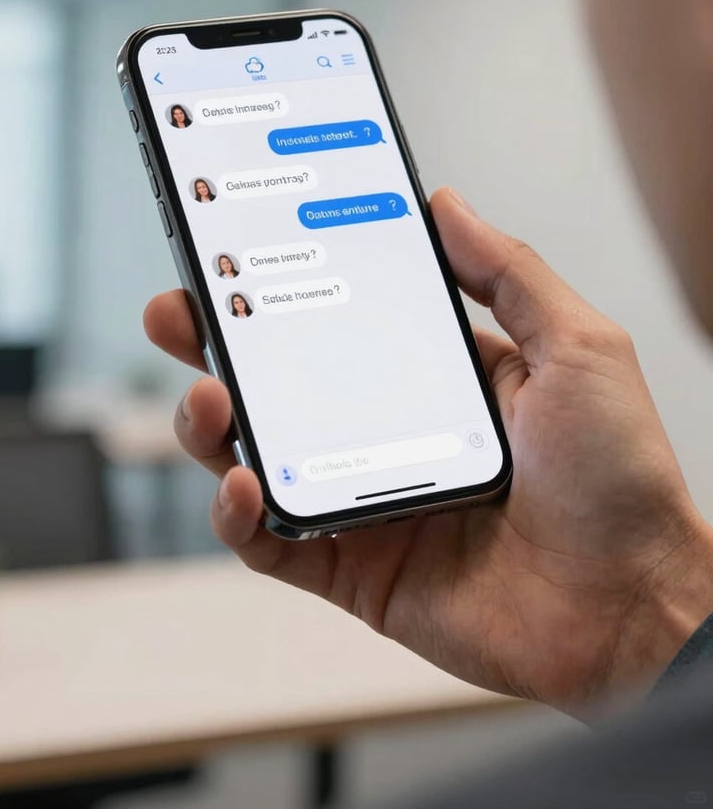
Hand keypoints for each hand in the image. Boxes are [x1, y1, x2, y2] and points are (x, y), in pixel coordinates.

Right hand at [144, 188, 712, 716]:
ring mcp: (364, 499)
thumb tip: (446, 204)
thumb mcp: (577, 348)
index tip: (241, 250)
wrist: (633, 608)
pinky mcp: (353, 568)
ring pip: (258, 455)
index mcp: (435, 377)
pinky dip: (239, 516)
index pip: (340, 321)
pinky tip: (244, 485)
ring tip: (211, 400)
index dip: (286, 288)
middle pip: (280, 382)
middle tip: (180, 312)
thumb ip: (508, 273)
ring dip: (215, 426)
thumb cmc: (621, 479)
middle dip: (218, 346)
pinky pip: (272, 543)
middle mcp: (389, 433)